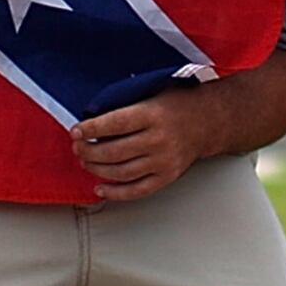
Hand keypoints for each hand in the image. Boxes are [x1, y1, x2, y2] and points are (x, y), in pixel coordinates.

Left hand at [71, 86, 218, 202]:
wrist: (209, 121)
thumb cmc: (179, 103)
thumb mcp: (153, 92)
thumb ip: (127, 102)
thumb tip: (93, 114)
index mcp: (153, 114)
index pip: (114, 124)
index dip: (90, 129)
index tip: (76, 131)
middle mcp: (158, 140)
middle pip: (114, 152)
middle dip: (89, 151)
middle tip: (78, 148)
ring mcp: (163, 161)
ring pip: (121, 173)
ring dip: (97, 169)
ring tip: (86, 162)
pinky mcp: (167, 177)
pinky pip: (137, 190)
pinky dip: (115, 193)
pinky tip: (100, 188)